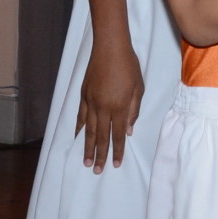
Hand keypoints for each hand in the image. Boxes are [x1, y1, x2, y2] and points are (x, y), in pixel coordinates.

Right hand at [75, 41, 143, 173]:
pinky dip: (79, 128)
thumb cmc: (129, 66)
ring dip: (87, 147)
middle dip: (100, 155)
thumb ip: (134, 109)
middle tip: (97, 170)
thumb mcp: (139, 87)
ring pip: (88, 130)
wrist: (110, 48)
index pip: (117, 134)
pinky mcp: (84, 95)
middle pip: (101, 136)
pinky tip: (78, 137)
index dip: (117, 150)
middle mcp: (103, 108)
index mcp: (120, 107)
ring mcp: (91, 102)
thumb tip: (129, 130)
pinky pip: (80, 116)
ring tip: (86, 161)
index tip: (115, 164)